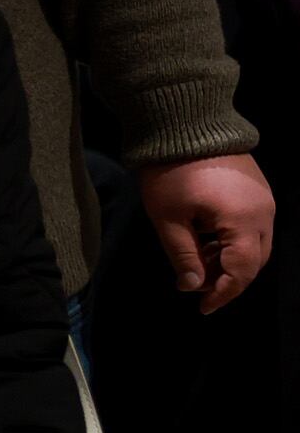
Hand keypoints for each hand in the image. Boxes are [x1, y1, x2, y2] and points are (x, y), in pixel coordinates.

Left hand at [137, 152, 275, 312]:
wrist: (185, 124)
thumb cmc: (171, 170)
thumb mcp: (168, 218)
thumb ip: (183, 255)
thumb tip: (192, 287)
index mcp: (243, 221)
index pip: (241, 271)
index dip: (223, 293)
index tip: (202, 309)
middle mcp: (263, 212)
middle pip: (253, 261)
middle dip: (226, 279)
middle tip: (195, 288)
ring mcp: (264, 200)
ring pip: (254, 245)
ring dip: (228, 260)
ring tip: (195, 264)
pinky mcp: (258, 190)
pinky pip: (252, 227)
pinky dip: (232, 242)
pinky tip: (205, 242)